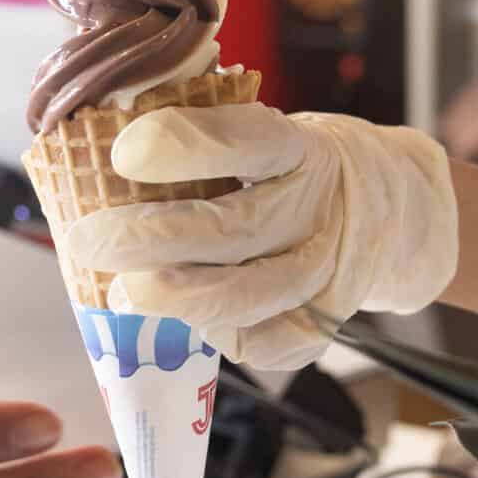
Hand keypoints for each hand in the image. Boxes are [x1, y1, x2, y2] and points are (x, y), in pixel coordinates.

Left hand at [64, 105, 456, 369]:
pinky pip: (263, 344)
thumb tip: (92, 152)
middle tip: (90, 240)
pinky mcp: (322, 323)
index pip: (247, 141)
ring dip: (175, 299)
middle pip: (234, 230)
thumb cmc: (292, 169)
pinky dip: (214, 337)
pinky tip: (179, 322)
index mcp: (301, 147)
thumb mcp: (264, 133)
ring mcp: (325, 272)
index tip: (125, 151)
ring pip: (247, 297)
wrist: (388, 211)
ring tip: (122, 295)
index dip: (183, 148)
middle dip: (152, 238)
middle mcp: (318, 208)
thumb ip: (199, 140)